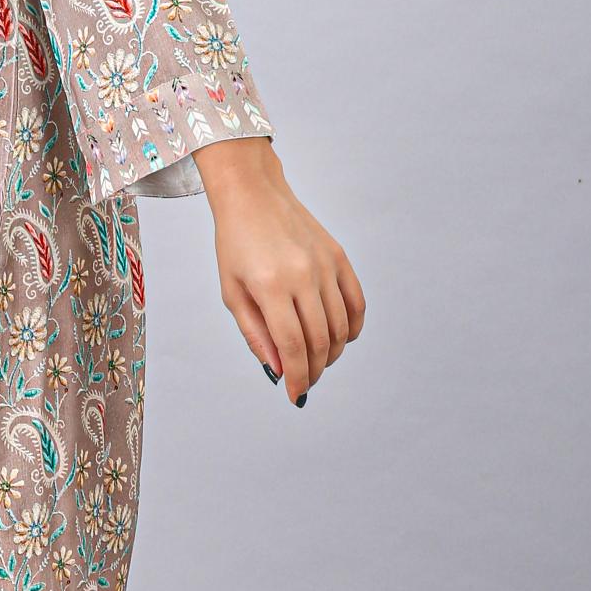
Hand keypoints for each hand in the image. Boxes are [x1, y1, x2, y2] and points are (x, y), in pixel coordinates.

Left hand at [192, 138, 364, 406]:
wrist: (254, 195)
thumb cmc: (235, 245)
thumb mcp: (233, 293)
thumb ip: (256, 334)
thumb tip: (280, 370)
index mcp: (271, 286)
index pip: (293, 346)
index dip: (298, 377)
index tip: (296, 395)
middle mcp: (303, 276)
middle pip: (321, 340)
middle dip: (315, 370)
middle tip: (306, 382)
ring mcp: (325, 266)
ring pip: (342, 326)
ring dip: (333, 353)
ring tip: (319, 362)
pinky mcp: (339, 257)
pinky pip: (356, 302)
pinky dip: (353, 326)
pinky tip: (342, 339)